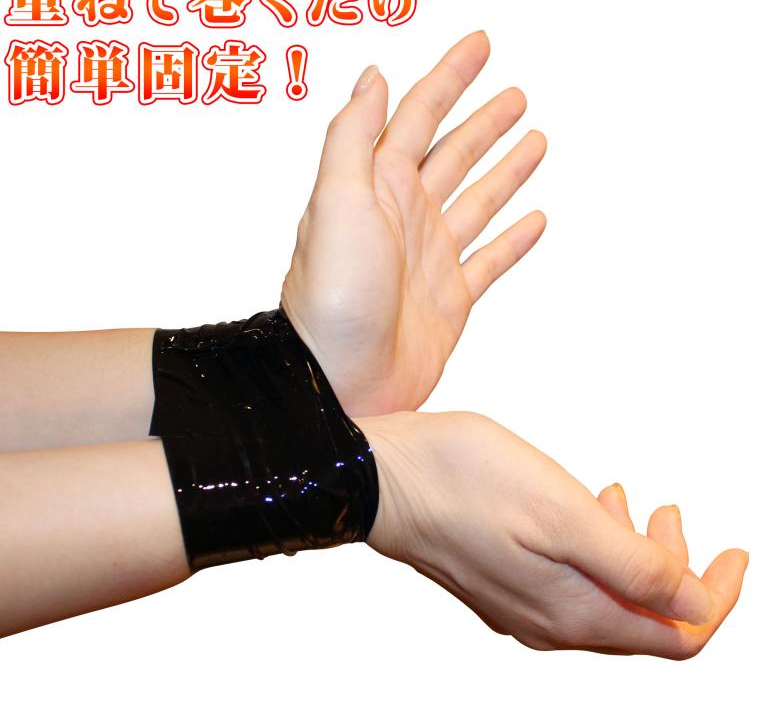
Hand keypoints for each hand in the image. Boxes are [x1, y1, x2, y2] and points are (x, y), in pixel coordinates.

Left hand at [281, 31, 546, 415]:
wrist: (340, 380)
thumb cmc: (332, 297)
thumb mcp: (336, 201)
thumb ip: (354, 137)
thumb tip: (373, 78)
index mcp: (377, 187)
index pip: (417, 116)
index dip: (448, 77)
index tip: (480, 44)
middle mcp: (405, 217)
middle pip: (453, 153)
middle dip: (483, 121)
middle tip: (516, 92)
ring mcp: (431, 258)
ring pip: (477, 200)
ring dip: (504, 170)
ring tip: (534, 140)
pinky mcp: (452, 300)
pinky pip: (491, 260)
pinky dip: (514, 239)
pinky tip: (535, 220)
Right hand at [360, 411, 747, 657]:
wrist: (380, 479)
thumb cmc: (461, 481)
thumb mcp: (560, 511)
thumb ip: (632, 566)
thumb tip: (694, 604)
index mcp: (573, 612)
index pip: (678, 635)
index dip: (717, 597)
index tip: (736, 552)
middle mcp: (550, 624)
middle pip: (641, 621)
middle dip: (674, 568)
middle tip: (670, 509)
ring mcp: (519, 607)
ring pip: (604, 599)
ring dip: (631, 554)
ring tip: (623, 496)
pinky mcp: (497, 583)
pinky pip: (568, 585)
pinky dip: (592, 551)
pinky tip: (579, 508)